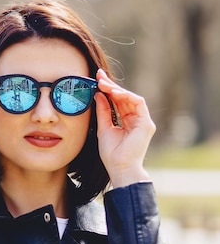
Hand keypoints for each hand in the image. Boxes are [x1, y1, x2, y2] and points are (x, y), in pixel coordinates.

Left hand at [94, 69, 154, 187]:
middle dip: (111, 86)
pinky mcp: (146, 123)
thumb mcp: (103, 128)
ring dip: (117, 89)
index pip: (118, 101)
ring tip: (103, 84)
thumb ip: (103, 112)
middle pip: (124, 97)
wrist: (119, 167)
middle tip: (99, 76)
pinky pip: (138, 103)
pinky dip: (126, 96)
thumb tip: (98, 95)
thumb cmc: (112, 153)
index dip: (108, 90)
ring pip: (131, 98)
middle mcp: (137, 119)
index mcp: (127, 121)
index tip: (97, 80)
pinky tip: (114, 93)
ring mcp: (143, 120)